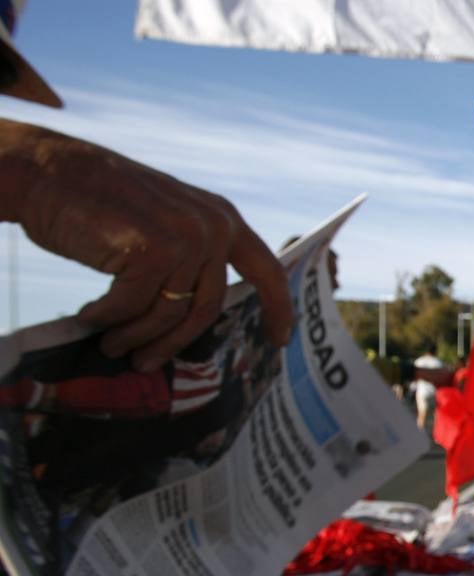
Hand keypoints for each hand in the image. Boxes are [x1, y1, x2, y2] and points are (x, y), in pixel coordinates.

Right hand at [4, 121, 292, 370]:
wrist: (48, 171)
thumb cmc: (99, 202)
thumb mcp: (163, 219)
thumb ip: (190, 254)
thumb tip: (197, 314)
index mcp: (223, 218)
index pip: (266, 269)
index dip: (278, 307)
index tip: (281, 339)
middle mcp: (212, 227)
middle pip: (206, 309)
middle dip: (175, 343)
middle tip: (147, 363)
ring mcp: (185, 239)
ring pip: (168, 314)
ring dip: (136, 337)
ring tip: (112, 346)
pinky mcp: (152, 252)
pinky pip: (132, 307)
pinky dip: (108, 319)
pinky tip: (89, 318)